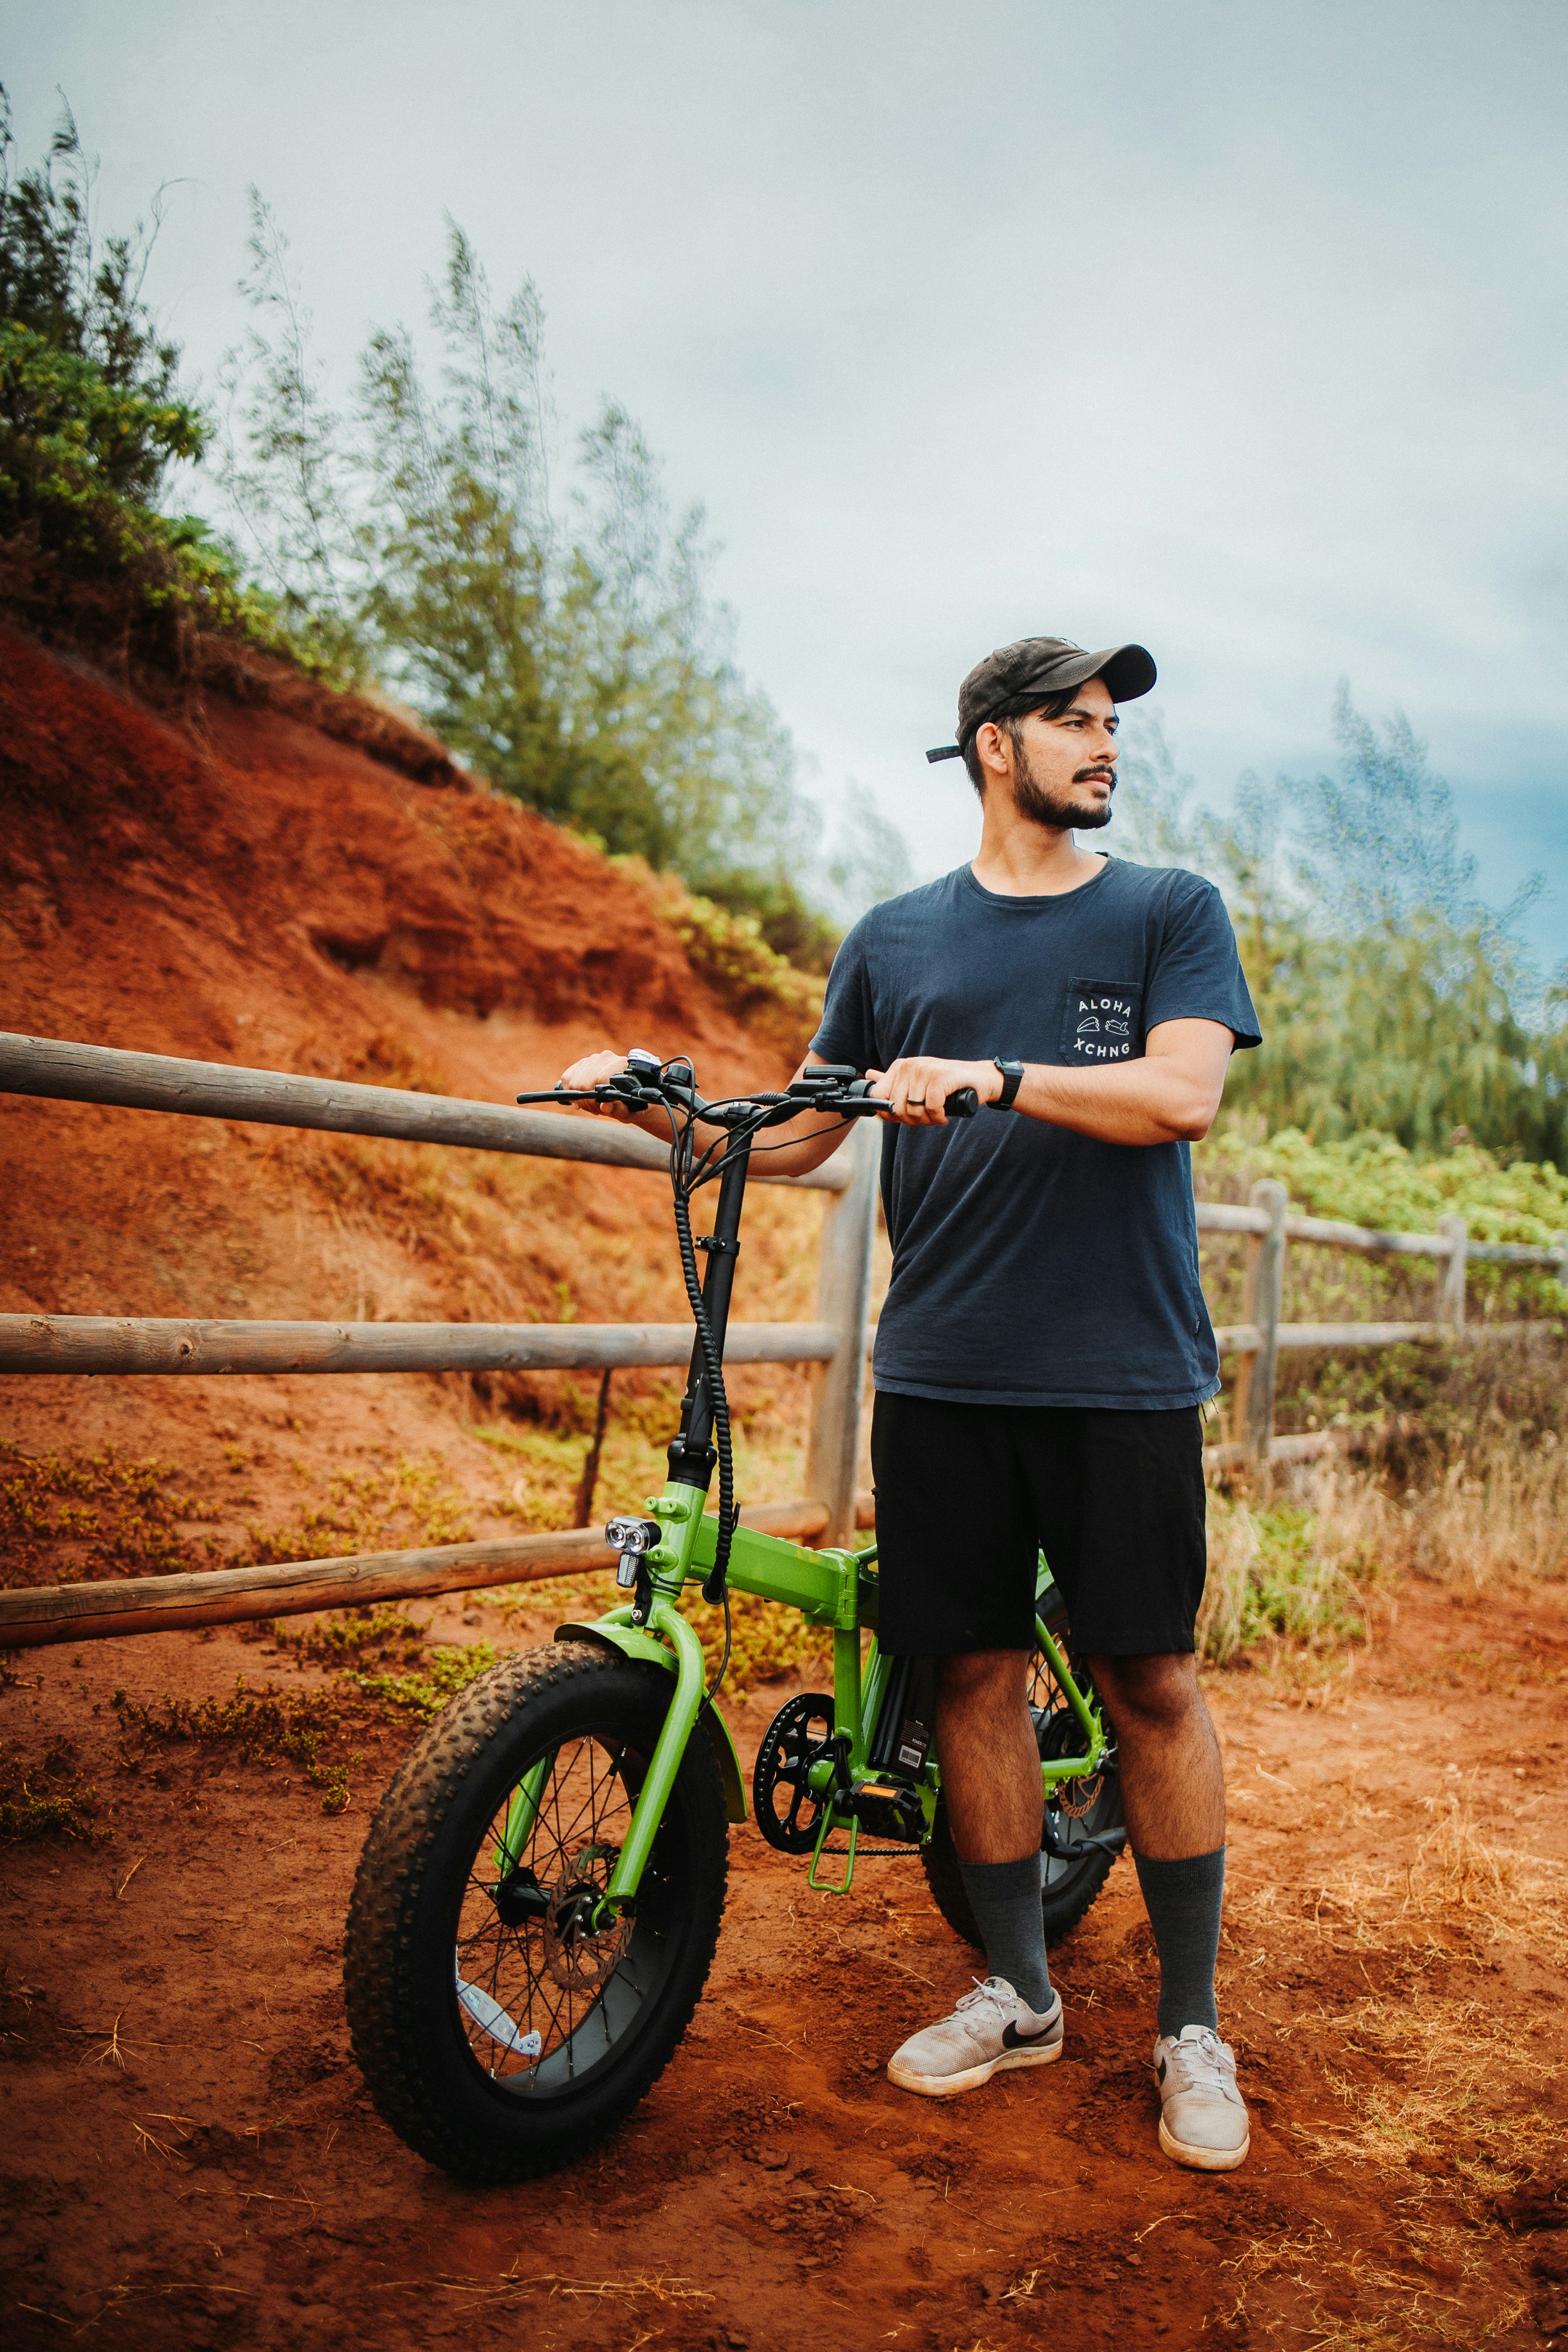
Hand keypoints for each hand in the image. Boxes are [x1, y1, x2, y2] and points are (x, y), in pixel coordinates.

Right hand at [556, 1048, 634, 1117]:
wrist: (630, 1094)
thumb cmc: (631, 1104)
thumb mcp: (628, 1111)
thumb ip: (619, 1109)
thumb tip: (605, 1105)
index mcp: (620, 1064)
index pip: (598, 1079)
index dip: (594, 1099)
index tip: (598, 1109)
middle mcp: (606, 1057)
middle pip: (583, 1081)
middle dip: (586, 1100)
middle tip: (595, 1108)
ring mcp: (593, 1058)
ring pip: (573, 1080)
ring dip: (579, 1096)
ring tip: (591, 1103)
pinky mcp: (582, 1063)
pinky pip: (566, 1077)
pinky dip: (569, 1090)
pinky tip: (581, 1096)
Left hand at [866, 1055, 1003, 1124]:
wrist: (981, 1079)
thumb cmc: (948, 1084)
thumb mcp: (918, 1081)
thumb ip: (893, 1080)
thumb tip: (869, 1075)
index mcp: (900, 1066)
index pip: (878, 1096)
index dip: (889, 1114)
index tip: (906, 1117)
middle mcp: (910, 1065)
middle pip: (896, 1108)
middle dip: (912, 1120)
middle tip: (927, 1118)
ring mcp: (924, 1070)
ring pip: (913, 1110)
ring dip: (927, 1121)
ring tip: (937, 1116)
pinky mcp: (939, 1077)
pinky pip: (931, 1108)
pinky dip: (939, 1117)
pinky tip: (945, 1116)